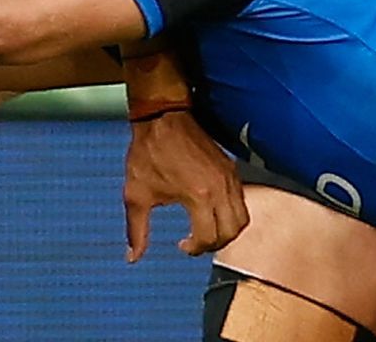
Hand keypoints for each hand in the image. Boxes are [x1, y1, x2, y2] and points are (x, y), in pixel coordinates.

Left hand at [121, 111, 246, 262]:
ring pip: (243, 217)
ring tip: (207, 230)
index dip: (195, 249)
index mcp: (199, 196)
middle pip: (233, 231)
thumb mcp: (137, 196)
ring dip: (228, 230)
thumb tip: (133, 256)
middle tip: (197, 243)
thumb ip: (137, 231)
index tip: (182, 246)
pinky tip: (212, 212)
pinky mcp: (231, 167)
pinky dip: (232, 213)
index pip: (210, 238)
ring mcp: (229, 176)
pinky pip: (241, 200)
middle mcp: (220, 187)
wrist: (161, 118)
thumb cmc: (148, 152)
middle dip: (215, 244)